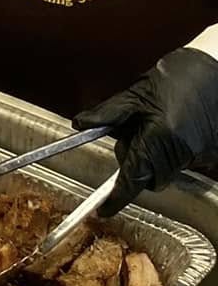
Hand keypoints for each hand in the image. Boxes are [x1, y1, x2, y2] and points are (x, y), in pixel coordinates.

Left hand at [77, 48, 217, 212]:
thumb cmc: (177, 75)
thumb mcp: (137, 92)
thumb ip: (109, 112)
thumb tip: (80, 124)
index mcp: (160, 137)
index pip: (133, 177)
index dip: (117, 197)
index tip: (104, 209)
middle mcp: (181, 152)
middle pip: (149, 178)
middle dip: (135, 164)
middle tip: (132, 133)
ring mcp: (199, 154)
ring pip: (165, 171)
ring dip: (153, 157)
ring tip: (154, 124)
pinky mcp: (209, 152)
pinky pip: (182, 162)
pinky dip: (170, 152)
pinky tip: (170, 128)